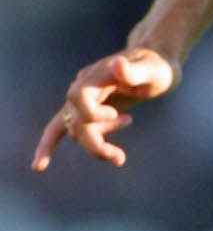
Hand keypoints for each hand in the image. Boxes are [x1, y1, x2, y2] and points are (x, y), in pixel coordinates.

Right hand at [31, 48, 178, 172]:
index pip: (78, 96)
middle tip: (120, 158)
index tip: (119, 116)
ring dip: (97, 146)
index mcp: (97, 76)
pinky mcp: (87, 112)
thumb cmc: (156, 67)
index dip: (92, 113)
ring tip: (120, 157)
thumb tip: (117, 63)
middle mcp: (84, 87)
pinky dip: (48, 146)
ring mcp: (83, 100)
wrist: (153, 66)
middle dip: (97, 143)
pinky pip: (59, 129)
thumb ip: (135, 71)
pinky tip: (39, 167)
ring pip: (76, 131)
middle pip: (77, 121)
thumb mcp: (153, 70)